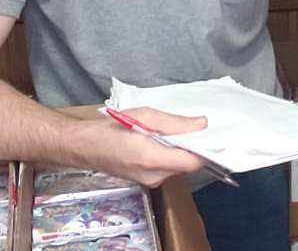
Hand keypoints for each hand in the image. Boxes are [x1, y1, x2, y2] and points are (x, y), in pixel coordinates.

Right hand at [81, 107, 207, 187]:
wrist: (85, 145)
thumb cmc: (111, 127)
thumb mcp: (145, 116)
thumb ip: (175, 123)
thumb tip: (201, 124)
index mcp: (152, 159)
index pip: (191, 162)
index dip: (204, 149)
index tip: (212, 135)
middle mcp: (152, 176)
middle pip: (186, 165)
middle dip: (192, 147)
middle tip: (192, 127)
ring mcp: (148, 181)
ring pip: (177, 167)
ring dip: (179, 150)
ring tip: (170, 131)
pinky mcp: (145, 180)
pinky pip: (166, 168)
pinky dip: (169, 155)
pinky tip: (160, 141)